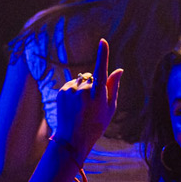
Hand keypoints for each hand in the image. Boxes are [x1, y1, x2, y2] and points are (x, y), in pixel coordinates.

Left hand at [51, 39, 122, 158]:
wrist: (72, 139)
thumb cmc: (96, 124)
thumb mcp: (110, 108)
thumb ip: (113, 87)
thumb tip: (119, 69)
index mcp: (98, 96)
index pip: (101, 71)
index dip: (102, 55)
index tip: (103, 42)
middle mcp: (83, 91)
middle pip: (92, 77)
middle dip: (94, 84)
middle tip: (93, 104)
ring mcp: (70, 91)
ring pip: (81, 81)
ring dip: (83, 88)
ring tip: (81, 107)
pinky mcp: (61, 91)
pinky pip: (71, 85)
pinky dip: (74, 91)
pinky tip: (74, 106)